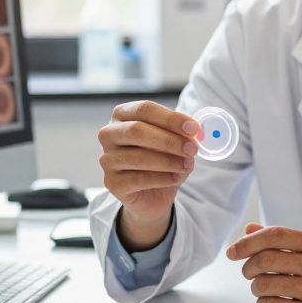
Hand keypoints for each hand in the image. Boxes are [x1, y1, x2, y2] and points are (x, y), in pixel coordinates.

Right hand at [98, 101, 198, 247]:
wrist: (152, 193)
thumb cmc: (162, 158)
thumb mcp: (175, 141)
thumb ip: (182, 132)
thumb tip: (195, 130)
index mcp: (122, 115)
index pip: (144, 109)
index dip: (171, 118)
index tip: (194, 128)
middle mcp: (109, 134)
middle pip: (137, 130)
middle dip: (169, 140)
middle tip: (193, 148)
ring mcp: (107, 159)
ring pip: (138, 157)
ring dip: (169, 161)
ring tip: (188, 165)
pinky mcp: (112, 182)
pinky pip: (138, 179)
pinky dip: (162, 178)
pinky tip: (175, 178)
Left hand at [226, 223, 301, 302]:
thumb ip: (279, 240)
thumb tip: (248, 229)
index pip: (276, 235)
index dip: (248, 242)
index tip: (232, 252)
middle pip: (267, 259)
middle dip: (249, 267)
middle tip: (249, 273)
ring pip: (265, 284)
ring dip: (255, 287)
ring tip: (262, 288)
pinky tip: (270, 301)